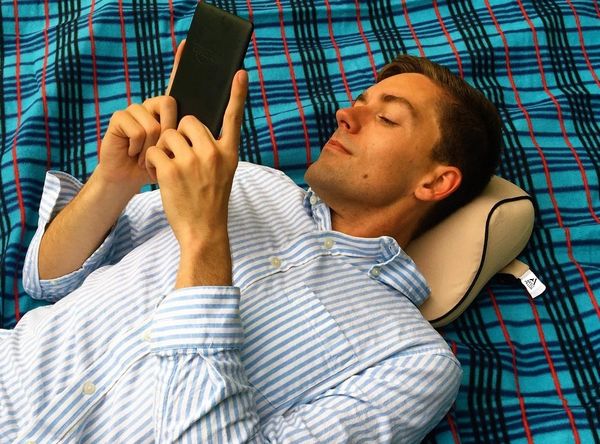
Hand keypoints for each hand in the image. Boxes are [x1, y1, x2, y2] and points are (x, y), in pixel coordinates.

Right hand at [93, 41, 185, 192]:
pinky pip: (138, 130)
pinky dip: (138, 149)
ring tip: (146, 157)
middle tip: (164, 153)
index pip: (176, 85)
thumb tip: (212, 122)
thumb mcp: (181, 154)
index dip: (180, 64)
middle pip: (170, 104)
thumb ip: (192, 136)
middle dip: (170, 135)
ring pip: (154, 124)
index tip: (186, 43)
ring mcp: (135, 110)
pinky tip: (132, 153)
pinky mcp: (120, 118)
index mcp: (168, 112)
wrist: (130, 180)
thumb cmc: (159, 168)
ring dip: (153, 149)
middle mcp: (151, 106)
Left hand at [145, 69, 247, 252]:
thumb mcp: (223, 173)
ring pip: (168, 135)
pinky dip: (151, 162)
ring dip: (164, 150)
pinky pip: (154, 151)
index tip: (239, 72)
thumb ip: (214, 150)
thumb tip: (193, 128)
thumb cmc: (210, 202)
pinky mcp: (172, 170)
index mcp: (228, 153)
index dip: (237, 94)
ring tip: (170, 170)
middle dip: (179, 135)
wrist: (203, 230)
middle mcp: (213, 153)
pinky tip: (159, 176)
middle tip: (181, 158)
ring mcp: (193, 161)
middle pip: (188, 121)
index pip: (234, 118)